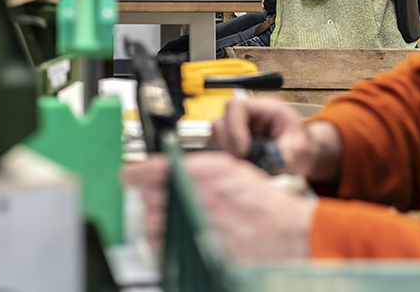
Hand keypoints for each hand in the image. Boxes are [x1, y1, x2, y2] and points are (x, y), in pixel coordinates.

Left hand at [121, 152, 314, 260]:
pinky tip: (181, 237)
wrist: (290, 234)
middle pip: (149, 198)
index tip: (128, 175)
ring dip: (158, 222)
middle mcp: (196, 197)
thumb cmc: (267, 205)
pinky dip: (168, 243)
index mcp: (205, 171)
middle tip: (163, 199)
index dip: (134, 173)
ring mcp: (196, 226)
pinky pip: (167, 248)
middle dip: (153, 198)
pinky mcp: (197, 250)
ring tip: (177, 220)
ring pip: (154, 225)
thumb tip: (170, 170)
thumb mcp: (235, 170)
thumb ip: (201, 168)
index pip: (150, 169)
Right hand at [212, 97, 341, 181]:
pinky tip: (243, 165)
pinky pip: (219, 147)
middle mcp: (248, 114)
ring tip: (246, 164)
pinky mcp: (233, 141)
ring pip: (217, 135)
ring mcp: (238, 127)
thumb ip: (289, 153)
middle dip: (230, 145)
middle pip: (221, 121)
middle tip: (245, 161)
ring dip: (228, 152)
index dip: (234, 128)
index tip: (244, 151)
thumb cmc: (302, 145)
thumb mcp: (302, 149)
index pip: (236, 107)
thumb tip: (274, 159)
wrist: (301, 153)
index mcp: (265, 107)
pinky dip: (227, 158)